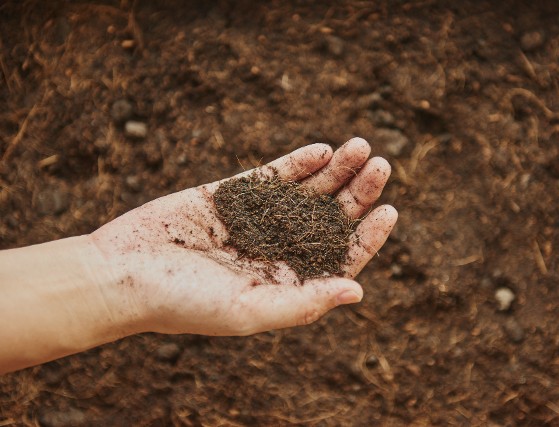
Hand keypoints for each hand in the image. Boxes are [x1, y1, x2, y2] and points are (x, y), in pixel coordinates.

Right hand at [90, 138, 396, 335]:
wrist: (121, 274)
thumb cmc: (184, 302)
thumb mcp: (248, 309)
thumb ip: (303, 302)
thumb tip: (358, 290)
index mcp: (286, 282)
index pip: (339, 259)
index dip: (367, 237)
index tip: (388, 211)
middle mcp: (277, 251)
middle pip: (329, 219)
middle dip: (357, 193)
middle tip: (382, 166)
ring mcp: (256, 220)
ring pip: (307, 192)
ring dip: (336, 170)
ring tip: (361, 147)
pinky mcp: (232, 195)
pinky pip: (273, 176)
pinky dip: (298, 163)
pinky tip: (322, 150)